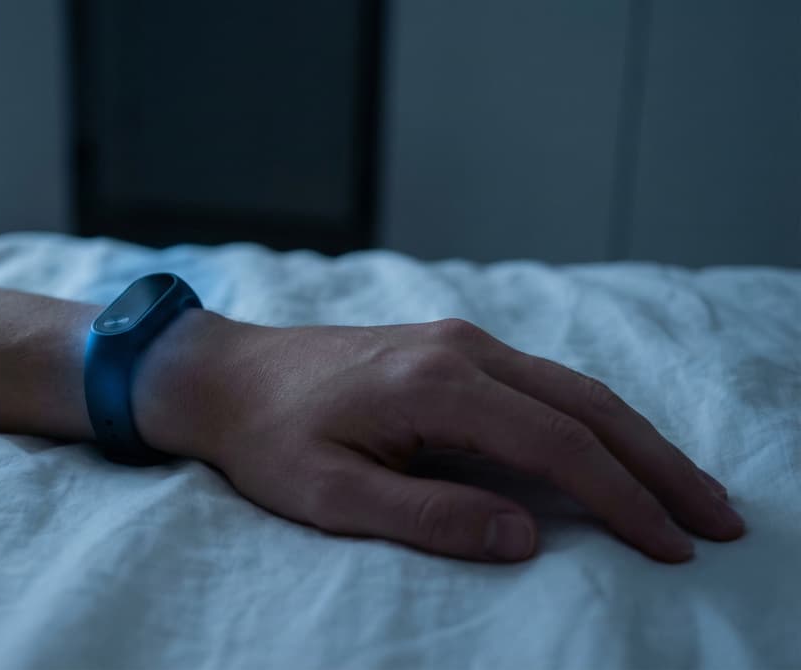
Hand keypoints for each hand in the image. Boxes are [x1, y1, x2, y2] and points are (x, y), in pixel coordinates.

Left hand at [134, 311, 744, 562]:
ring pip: (573, 388)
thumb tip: (526, 536)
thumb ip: (428, 515)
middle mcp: (462, 350)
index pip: (558, 446)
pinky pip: (543, 382)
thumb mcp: (331, 493)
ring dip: (634, 439)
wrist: (223, 374)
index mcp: (437, 385)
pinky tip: (613, 449)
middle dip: (658, 465)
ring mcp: (459, 342)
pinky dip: (592, 419)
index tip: (671, 546)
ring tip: (685, 490)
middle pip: (587, 406)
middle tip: (717, 519)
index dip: (622, 499)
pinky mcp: (450, 349)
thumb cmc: (267, 437)